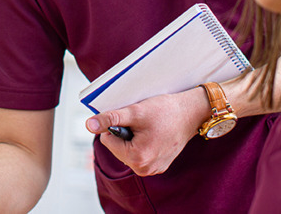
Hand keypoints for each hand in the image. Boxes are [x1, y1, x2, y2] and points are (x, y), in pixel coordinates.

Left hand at [85, 88, 205, 176]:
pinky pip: (140, 153)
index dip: (116, 125)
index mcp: (137, 158)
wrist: (192, 113)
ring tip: (149, 127)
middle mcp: (144, 169)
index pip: (107, 140)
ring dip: (133, 137)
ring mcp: (152, 169)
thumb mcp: (135, 112)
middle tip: (143, 123)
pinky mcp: (158, 166)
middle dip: (125, 132)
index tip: (132, 118)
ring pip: (128, 150)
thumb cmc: (166, 111)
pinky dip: (143, 142)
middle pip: (117, 147)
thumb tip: (89, 125)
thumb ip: (110, 119)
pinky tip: (155, 133)